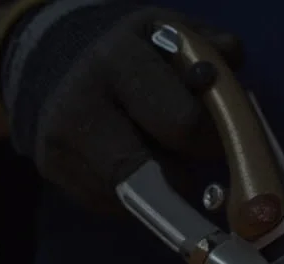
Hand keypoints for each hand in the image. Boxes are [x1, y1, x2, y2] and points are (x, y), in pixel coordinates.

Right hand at [0, 0, 240, 211]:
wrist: (62, 60)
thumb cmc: (137, 55)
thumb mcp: (172, 37)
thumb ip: (210, 50)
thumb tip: (231, 58)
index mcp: (117, 59)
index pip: (182, 123)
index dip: (210, 138)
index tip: (219, 134)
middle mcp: (80, 101)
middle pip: (157, 173)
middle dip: (186, 168)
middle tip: (190, 151)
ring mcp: (60, 141)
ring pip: (138, 198)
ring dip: (162, 187)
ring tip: (160, 152)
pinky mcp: (52, 169)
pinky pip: (114, 206)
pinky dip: (137, 195)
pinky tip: (134, 161)